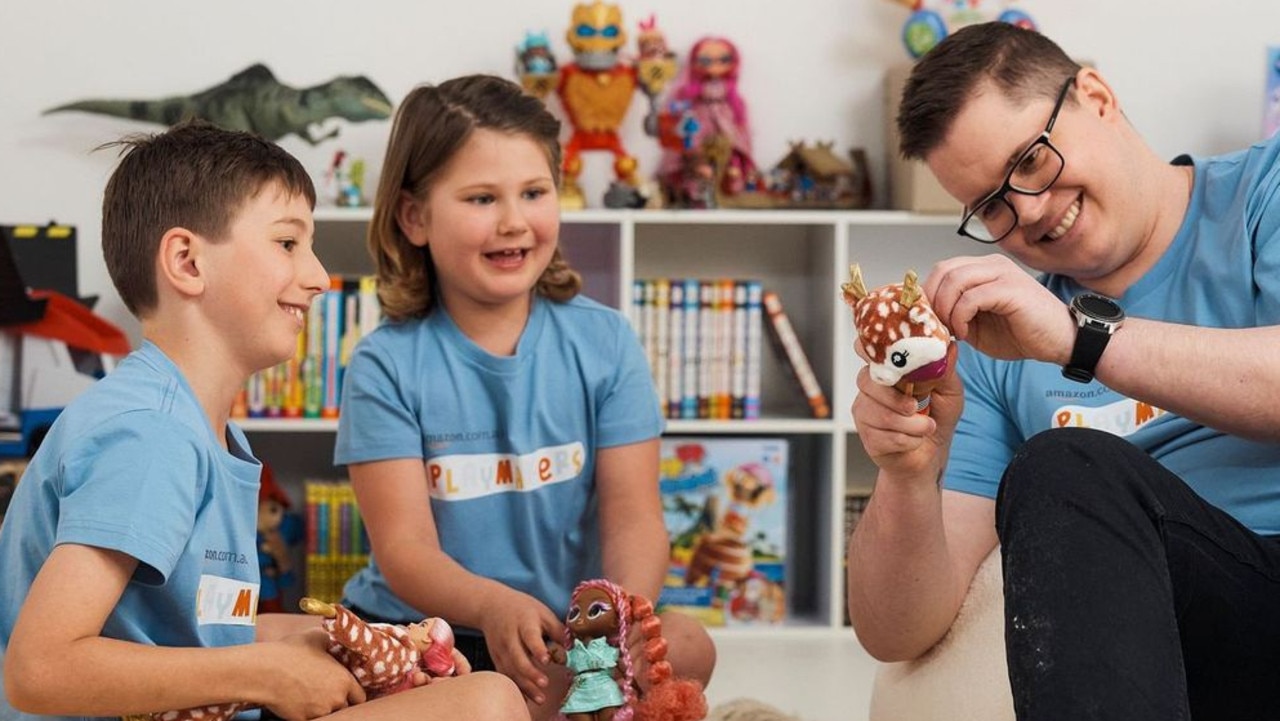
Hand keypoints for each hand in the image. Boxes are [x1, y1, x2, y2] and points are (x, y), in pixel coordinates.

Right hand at [258, 630, 365, 719]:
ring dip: (321, 708)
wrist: (265, 671)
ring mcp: (319, 712)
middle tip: (323, 691)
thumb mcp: (316, 637)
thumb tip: (332, 641)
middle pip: (344, 707)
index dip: (352, 694)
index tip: (344, 690)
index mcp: (344, 680)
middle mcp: (335, 699)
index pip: (359, 696)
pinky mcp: (303, 720)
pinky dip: (306, 713)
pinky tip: (297, 701)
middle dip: (337, 701)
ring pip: (327, 714)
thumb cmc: (290, 652)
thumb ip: (330, 641)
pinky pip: (310, 719)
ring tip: (308, 694)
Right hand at [477, 590, 565, 704]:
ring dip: (524, 685)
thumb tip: (573, 647)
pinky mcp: (496, 658)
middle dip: (530, 672)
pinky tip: (527, 698)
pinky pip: (504, 675)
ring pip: (510, 670)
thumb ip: (558, 630)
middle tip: (545, 684)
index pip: (529, 636)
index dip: (537, 649)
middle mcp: (509, 637)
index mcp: (524, 622)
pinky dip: (515, 687)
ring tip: (540, 698)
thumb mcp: (542, 612)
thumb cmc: (523, 609)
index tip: (546, 660)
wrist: (492, 606)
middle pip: (517, 657)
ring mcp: (500, 649)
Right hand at [852, 340, 961, 484]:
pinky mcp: (868, 438)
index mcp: (887, 371)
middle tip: (917, 407)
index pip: (865, 350)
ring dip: (913, 425)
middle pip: (869, 383)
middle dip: (899, 399)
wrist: (932, 454)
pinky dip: (909, 441)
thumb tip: (950, 347)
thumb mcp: (949, 391)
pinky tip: (913, 441)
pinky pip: (885, 437)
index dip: (870, 350)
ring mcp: (865, 413)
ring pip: (882, 414)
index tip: (889, 358)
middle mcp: (870, 389)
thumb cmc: (938, 417)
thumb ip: (945, 369)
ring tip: (925, 427)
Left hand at [924, 255, 1074, 365]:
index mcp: (982, 269)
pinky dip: (960, 316)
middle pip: (944, 270)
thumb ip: (953, 314)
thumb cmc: (1021, 333)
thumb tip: (925, 317)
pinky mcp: (1010, 288)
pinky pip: (971, 297)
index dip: (927, 294)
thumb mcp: (976, 324)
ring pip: (954, 280)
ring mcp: (1002, 273)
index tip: (926, 321)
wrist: (1060, 342)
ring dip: (945, 309)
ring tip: (951, 331)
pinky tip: (964, 333)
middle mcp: (992, 264)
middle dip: (932, 301)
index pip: (942, 270)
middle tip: (935, 326)